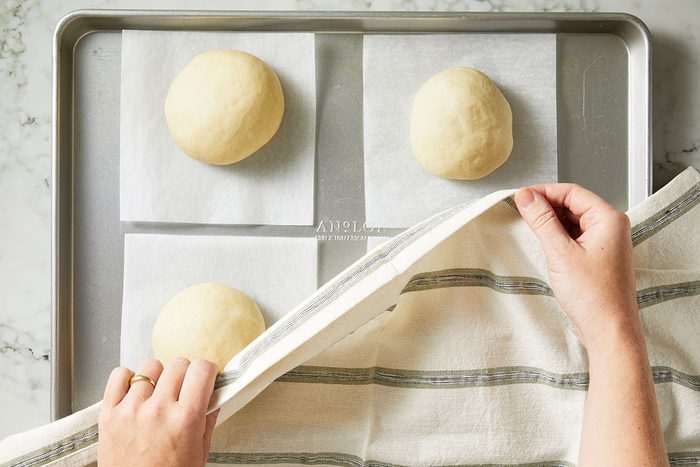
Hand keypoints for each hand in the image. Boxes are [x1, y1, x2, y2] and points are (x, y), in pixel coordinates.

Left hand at [98, 358, 218, 466]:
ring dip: (158, 377)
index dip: (207, 371)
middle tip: (184, 389)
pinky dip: (128, 379)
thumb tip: (214, 396)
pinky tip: (136, 393)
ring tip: (158, 395)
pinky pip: (119, 374)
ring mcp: (131, 409)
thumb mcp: (200, 452)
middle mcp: (158, 410)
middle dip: (186, 374)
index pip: (201, 369)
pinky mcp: (108, 413)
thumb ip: (208, 419)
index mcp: (185, 419)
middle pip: (178, 364)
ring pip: (150, 366)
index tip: (206, 378)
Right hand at [514, 184, 638, 348]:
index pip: (572, 192)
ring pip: (573, 221)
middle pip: (573, 204)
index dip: (544, 191)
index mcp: (609, 220)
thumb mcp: (560, 253)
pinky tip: (545, 244)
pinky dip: (558, 237)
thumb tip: (527, 197)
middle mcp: (611, 228)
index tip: (522, 196)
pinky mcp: (598, 258)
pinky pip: (575, 237)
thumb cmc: (595, 297)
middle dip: (546, 206)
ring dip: (551, 222)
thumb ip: (542, 221)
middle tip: (521, 211)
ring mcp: (606, 243)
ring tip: (530, 228)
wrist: (609, 331)